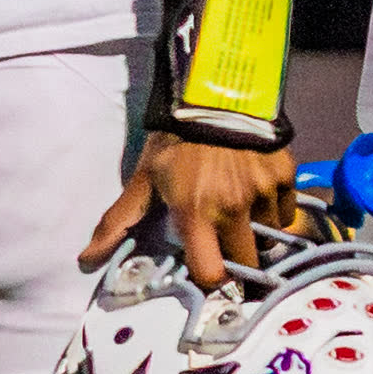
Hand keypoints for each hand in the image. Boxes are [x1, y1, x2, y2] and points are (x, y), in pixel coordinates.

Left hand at [91, 134, 298, 288]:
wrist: (216, 95)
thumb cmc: (175, 140)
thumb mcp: (143, 178)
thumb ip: (118, 221)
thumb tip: (86, 259)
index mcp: (195, 213)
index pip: (212, 274)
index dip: (210, 278)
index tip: (207, 269)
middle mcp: (233, 209)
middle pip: (247, 261)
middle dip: (238, 259)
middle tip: (226, 243)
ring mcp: (263, 193)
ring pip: (268, 234)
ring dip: (256, 230)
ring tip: (241, 210)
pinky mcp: (285, 176)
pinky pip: (287, 210)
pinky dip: (275, 208)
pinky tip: (259, 193)